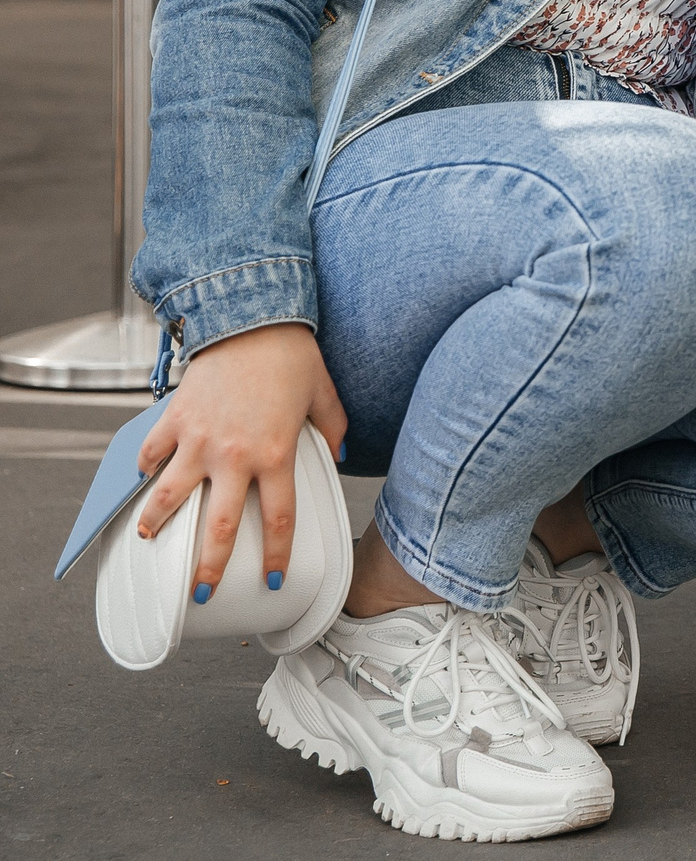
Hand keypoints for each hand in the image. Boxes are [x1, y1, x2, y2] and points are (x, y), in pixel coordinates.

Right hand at [135, 322, 348, 603]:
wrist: (249, 318)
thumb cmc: (291, 356)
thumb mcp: (324, 394)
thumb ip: (334, 429)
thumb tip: (339, 456)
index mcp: (277, 454)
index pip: (281, 518)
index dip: (277, 554)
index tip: (273, 580)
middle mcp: (235, 456)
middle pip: (221, 526)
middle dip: (212, 565)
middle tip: (205, 592)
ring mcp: (199, 440)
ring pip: (171, 497)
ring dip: (158, 523)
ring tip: (149, 541)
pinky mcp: (174, 420)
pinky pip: (153, 454)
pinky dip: (145, 469)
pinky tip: (142, 482)